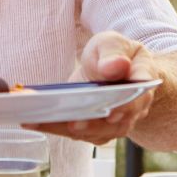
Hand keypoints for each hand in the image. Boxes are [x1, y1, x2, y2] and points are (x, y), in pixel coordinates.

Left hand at [24, 31, 158, 144]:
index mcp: (142, 84)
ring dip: (66, 128)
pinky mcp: (96, 130)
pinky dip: (56, 128)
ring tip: (39, 120)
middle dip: (91, 123)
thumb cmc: (114, 53)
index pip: (138, 98)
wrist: (113, 68)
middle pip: (114, 122)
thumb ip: (113, 53)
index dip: (126, 107)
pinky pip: (78, 133)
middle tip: (72, 122)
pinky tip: (34, 121)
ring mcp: (115, 124)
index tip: (111, 112)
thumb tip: (115, 66)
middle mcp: (132, 110)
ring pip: (93, 132)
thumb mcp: (112, 43)